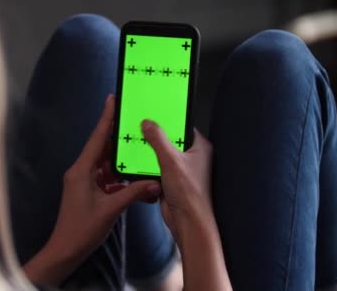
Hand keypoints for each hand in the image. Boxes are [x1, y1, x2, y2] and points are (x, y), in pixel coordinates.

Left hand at [24, 95, 161, 285]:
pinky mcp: (88, 191)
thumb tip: (155, 182)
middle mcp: (81, 171)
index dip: (106, 118)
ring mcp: (83, 181)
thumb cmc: (82, 229)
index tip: (113, 99)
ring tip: (137, 147)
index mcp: (81, 170)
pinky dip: (118, 175)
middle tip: (133, 121)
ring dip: (120, 158)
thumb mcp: (111, 209)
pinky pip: (105, 177)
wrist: (65, 250)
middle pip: (102, 148)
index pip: (97, 138)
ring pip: (105, 163)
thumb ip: (133, 193)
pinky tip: (133, 175)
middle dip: (117, 136)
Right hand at [141, 120, 212, 238]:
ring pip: (160, 154)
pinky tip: (138, 163)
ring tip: (137, 146)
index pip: (182, 126)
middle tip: (141, 130)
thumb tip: (149, 124)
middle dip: (155, 138)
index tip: (153, 115)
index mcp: (199, 147)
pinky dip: (147, 166)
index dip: (168, 120)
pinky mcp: (170, 180)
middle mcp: (191, 157)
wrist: (187, 221)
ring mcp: (180, 169)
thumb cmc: (190, 194)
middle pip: (169, 140)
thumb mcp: (171, 160)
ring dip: (149, 153)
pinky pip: (155, 168)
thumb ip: (158, 139)